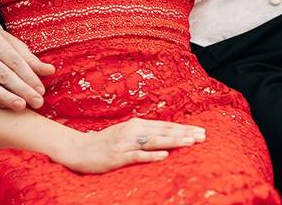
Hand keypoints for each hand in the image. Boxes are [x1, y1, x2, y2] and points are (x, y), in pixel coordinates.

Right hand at [0, 23, 55, 109]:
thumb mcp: (13, 44)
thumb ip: (30, 59)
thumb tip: (50, 71)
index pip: (14, 61)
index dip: (29, 77)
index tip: (41, 90)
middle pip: (2, 74)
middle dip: (22, 89)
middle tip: (37, 102)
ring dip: (5, 98)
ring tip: (21, 107)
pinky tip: (5, 106)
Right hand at [55, 118, 206, 173]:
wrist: (78, 149)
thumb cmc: (104, 142)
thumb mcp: (126, 133)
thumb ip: (143, 132)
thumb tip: (164, 133)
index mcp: (136, 124)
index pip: (165, 125)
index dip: (183, 128)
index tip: (200, 131)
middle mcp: (133, 131)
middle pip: (164, 132)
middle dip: (185, 134)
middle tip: (203, 136)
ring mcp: (126, 143)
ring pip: (154, 141)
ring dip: (173, 142)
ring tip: (190, 142)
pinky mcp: (118, 156)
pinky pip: (138, 156)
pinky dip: (152, 156)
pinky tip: (164, 156)